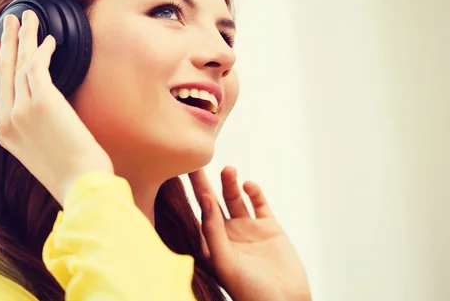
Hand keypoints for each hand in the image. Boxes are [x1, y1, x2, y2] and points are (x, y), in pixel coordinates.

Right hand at [0, 10, 113, 204]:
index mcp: (4, 134)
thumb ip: (32, 130)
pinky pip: (38, 67)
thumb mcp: (39, 153)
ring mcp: (23, 111)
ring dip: (25, 38)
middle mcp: (8, 120)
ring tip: (30, 20)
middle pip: (2, 72)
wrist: (81, 185)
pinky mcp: (43, 102)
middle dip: (7, 43)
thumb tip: (42, 110)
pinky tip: (50, 40)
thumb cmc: (69, 172)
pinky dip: (43, 50)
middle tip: (10, 21)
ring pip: (19, 64)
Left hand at [189, 167, 311, 300]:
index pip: (196, 213)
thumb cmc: (249, 291)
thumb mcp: (224, 261)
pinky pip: (259, 204)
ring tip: (228, 169)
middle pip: (213, 201)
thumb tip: (205, 199)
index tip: (180, 172)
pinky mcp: (269, 228)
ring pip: (235, 199)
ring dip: (230, 183)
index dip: (188, 195)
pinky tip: (248, 185)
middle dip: (204, 182)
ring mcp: (248, 230)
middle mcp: (228, 234)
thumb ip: (212, 230)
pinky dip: (254, 192)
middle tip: (195, 161)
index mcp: (212, 244)